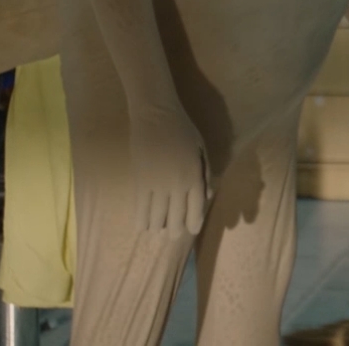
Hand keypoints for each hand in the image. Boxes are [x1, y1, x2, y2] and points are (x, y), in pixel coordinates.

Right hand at [128, 106, 210, 235]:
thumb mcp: (201, 150)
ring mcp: (157, 184)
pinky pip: (140, 207)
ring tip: (157, 230)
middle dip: (176, 230)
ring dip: (158, 227)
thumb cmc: (182, 130)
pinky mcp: (140, 181)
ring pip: (157, 216)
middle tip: (174, 234)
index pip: (196, 209)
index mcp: (194, 177)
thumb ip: (205, 174)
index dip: (194, 223)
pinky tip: (142, 226)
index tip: (191, 230)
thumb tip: (208, 196)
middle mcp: (177, 185)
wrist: (156, 115)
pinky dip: (141, 219)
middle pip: (176, 217)